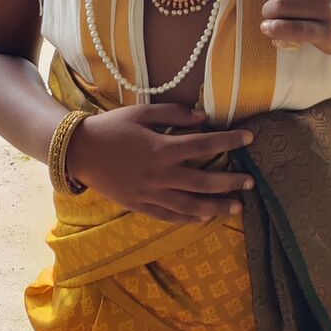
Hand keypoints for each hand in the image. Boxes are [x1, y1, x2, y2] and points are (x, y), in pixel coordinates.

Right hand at [64, 104, 253, 223]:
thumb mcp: (141, 112)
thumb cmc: (111, 127)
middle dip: (231, 182)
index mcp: (162, 148)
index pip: (205, 144)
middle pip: (205, 181)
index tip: (250, 139)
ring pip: (191, 206)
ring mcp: (151, 194)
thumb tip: (204, 117)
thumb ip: (174, 113)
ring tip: (237, 206)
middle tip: (251, 183)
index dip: (230, 141)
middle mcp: (161, 174)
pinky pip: (170, 216)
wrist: (79, 152)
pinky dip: (189, 219)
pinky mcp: (140, 205)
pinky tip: (204, 218)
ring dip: (217, 207)